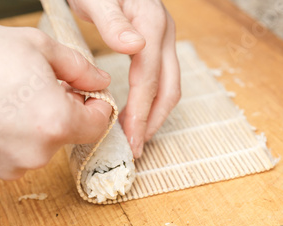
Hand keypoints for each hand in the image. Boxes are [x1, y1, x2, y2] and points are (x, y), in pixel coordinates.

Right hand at [0, 20, 111, 179]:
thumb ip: (78, 68)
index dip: (95, 104)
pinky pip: (18, 152)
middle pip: (68, 133)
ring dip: (35, 122)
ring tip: (6, 94)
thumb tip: (99, 80)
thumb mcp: (35, 46)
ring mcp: (13, 166)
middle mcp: (38, 153)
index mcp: (56, 123)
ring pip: (42, 143)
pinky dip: (14, 135)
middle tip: (34, 82)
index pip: (98, 124)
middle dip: (61, 108)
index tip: (81, 91)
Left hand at [68, 0, 180, 157]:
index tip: (130, 137)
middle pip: (169, 87)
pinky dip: (152, 100)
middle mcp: (164, 33)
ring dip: (155, 114)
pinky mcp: (157, 43)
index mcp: (151, 23)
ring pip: (169, 85)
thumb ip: (112, 21)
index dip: (141, 111)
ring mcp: (163, 39)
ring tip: (137, 136)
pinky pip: (161, 78)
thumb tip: (134, 46)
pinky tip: (137, 113)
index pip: (149, 77)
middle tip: (136, 146)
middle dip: (153, 120)